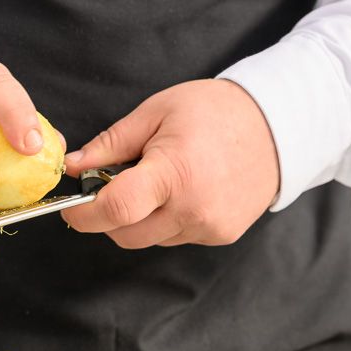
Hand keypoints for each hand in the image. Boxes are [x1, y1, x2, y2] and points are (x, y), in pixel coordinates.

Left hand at [61, 79, 278, 248]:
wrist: (278, 125)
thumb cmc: (216, 111)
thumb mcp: (156, 112)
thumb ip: (112, 143)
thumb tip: (74, 166)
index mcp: (173, 173)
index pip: (116, 210)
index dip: (84, 214)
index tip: (73, 209)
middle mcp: (193, 208)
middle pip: (126, 234)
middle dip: (109, 217)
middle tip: (114, 187)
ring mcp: (209, 226)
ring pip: (150, 239)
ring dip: (141, 219)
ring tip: (159, 182)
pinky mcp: (221, 235)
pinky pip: (177, 237)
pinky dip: (168, 221)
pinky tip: (184, 191)